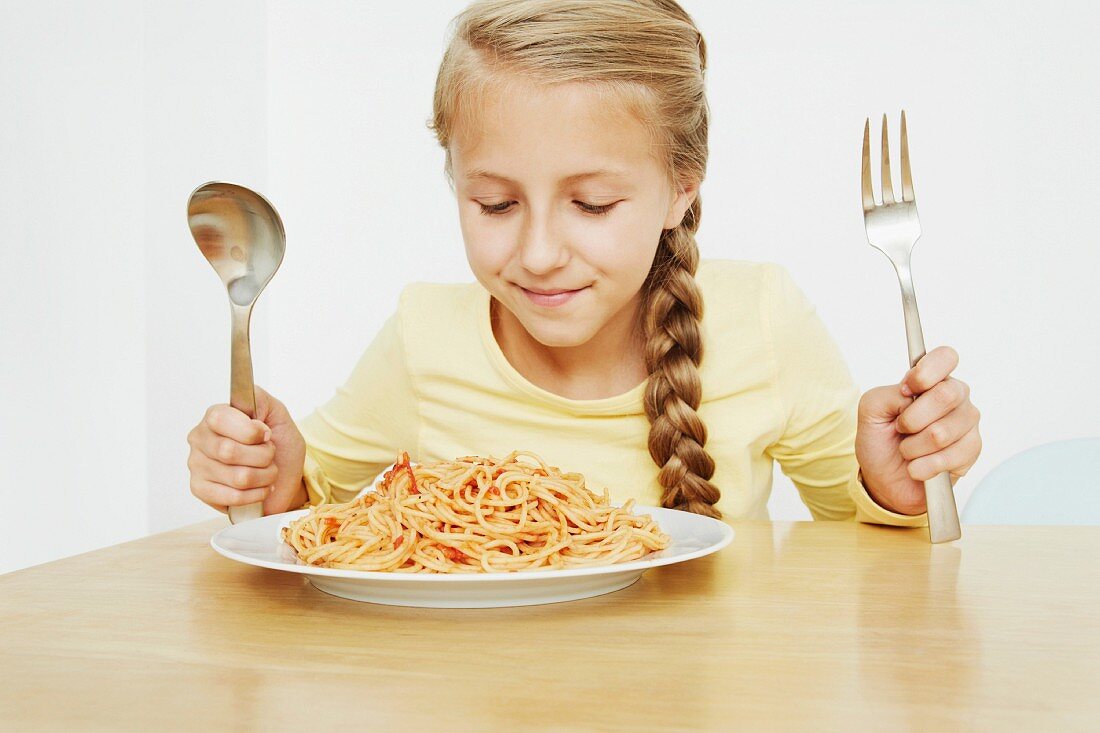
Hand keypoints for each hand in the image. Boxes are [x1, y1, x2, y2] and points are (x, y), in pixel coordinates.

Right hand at [186, 386, 307, 514]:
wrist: (286, 474)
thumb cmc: (279, 443)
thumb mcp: (277, 413)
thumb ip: (260, 399)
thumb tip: (244, 402)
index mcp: (215, 415)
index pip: (220, 419)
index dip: (250, 431)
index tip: (266, 435)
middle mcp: (200, 438)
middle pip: (229, 451)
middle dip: (262, 456)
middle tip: (269, 455)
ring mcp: (197, 465)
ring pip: (237, 477)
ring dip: (264, 476)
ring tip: (267, 472)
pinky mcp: (200, 490)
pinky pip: (232, 497)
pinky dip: (256, 494)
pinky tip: (259, 488)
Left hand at [855, 346, 981, 514]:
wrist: (885, 479)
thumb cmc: (880, 439)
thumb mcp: (871, 410)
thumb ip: (889, 393)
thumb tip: (911, 392)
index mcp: (931, 379)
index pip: (946, 357)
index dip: (927, 372)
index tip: (907, 389)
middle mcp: (955, 396)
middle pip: (946, 395)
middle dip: (912, 420)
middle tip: (900, 429)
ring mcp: (967, 422)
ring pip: (943, 432)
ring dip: (913, 448)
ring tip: (907, 451)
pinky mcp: (972, 450)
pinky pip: (951, 457)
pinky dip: (924, 466)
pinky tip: (917, 467)